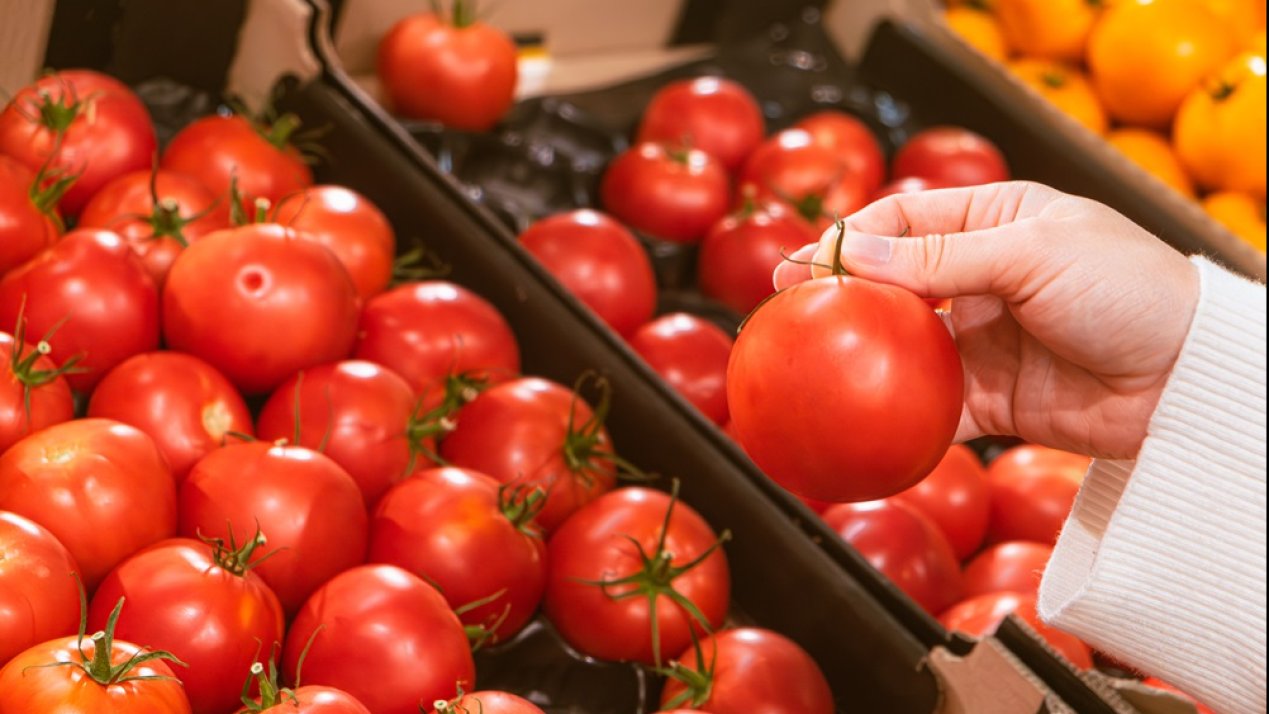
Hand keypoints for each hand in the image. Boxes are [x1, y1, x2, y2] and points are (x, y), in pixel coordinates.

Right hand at [773, 182, 1199, 459]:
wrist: (1188, 378)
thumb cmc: (1130, 290)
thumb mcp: (1035, 253)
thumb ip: (942, 260)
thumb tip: (854, 255)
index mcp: (993, 222)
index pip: (901, 223)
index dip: (846, 242)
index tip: (800, 269)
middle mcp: (981, 278)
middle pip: (891, 287)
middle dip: (840, 302)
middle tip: (787, 320)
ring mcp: (983, 341)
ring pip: (904, 350)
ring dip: (862, 362)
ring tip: (812, 374)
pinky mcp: (993, 400)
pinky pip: (933, 410)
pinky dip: (901, 420)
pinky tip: (864, 426)